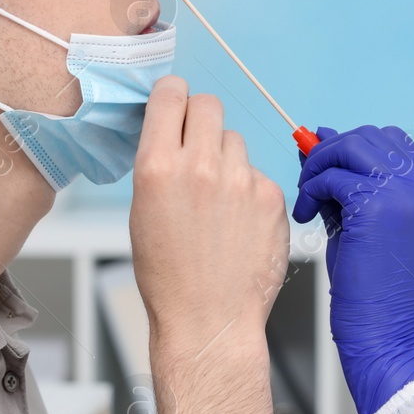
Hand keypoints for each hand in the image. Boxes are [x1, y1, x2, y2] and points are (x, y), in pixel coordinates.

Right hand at [130, 76, 287, 362]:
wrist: (208, 320)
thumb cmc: (169, 276)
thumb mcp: (143, 211)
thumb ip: (159, 164)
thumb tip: (171, 131)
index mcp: (157, 167)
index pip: (170, 93)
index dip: (173, 97)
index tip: (175, 105)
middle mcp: (200, 166)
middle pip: (208, 105)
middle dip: (201, 120)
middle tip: (198, 149)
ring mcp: (241, 181)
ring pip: (235, 141)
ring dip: (226, 159)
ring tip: (218, 203)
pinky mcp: (271, 198)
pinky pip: (258, 174)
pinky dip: (250, 191)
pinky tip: (239, 224)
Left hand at [292, 126, 413, 413]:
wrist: (385, 332)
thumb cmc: (377, 288)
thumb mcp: (369, 223)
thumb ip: (353, 181)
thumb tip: (322, 138)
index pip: (394, 141)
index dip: (354, 147)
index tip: (328, 163)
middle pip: (371, 137)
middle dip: (333, 152)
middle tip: (311, 180)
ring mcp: (408, 194)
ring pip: (350, 148)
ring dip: (320, 167)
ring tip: (308, 198)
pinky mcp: (378, 207)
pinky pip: (333, 177)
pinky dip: (313, 189)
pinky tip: (307, 213)